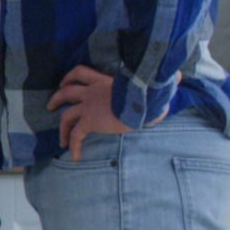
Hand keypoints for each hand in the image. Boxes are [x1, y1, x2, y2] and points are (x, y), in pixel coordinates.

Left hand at [48, 65, 163, 155]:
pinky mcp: (89, 121)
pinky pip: (76, 135)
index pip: (81, 72)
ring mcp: (88, 107)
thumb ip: (157, 80)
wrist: (143, 100)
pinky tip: (74, 157)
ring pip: (65, 116)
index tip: (66, 82)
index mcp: (103, 81)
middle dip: (57, 98)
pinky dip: (73, 146)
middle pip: (67, 91)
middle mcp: (91, 92)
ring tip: (61, 140)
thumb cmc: (150, 91)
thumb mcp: (151, 82)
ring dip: (61, 128)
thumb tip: (179, 76)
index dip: (70, 76)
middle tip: (51, 106)